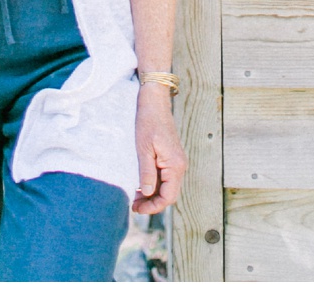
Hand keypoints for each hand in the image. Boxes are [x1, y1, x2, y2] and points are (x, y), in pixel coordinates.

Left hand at [132, 83, 187, 213]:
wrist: (154, 103)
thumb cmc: (148, 124)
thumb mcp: (144, 150)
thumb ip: (147, 174)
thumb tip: (148, 194)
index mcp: (175, 165)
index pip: (168, 197)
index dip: (153, 207)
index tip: (136, 209)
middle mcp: (179, 166)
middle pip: (169, 195)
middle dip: (152, 204)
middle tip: (133, 205)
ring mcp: (176, 162)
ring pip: (167, 188)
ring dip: (153, 196)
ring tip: (135, 197)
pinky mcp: (171, 159)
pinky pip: (165, 179)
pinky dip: (154, 186)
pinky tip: (141, 186)